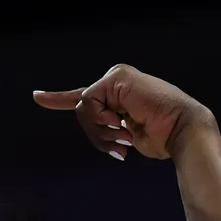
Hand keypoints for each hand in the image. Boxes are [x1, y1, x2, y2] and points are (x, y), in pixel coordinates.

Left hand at [33, 64, 215, 159]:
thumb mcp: (124, 134)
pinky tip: (123, 122)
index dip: (58, 99)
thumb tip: (99, 130)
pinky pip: (88, 103)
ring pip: (83, 108)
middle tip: (120, 144)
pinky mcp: (116, 77)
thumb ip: (106, 127)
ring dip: (101, 131)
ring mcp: (116, 77)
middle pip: (82, 110)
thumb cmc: (161, 137)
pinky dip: (102, 119)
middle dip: (96, 134)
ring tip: (125, 136)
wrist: (182, 131)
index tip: (37, 97)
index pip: (84, 98)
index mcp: (118, 95)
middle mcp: (116, 81)